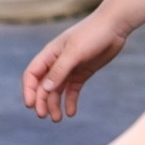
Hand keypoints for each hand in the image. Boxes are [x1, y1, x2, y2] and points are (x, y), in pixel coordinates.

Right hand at [23, 4, 125, 120]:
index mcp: (50, 54)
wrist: (115, 26)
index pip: (32, 74)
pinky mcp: (83, 73)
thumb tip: (44, 89)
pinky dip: (70, 101)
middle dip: (42, 101)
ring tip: (58, 119)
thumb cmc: (92, 34)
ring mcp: (70, 68)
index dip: (29, 90)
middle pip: (43, 85)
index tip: (31, 105)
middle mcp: (57, 62)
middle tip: (44, 116)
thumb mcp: (74, 52)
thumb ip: (59, 70)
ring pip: (57, 90)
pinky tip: (71, 113)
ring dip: (55, 104)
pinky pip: (72, 90)